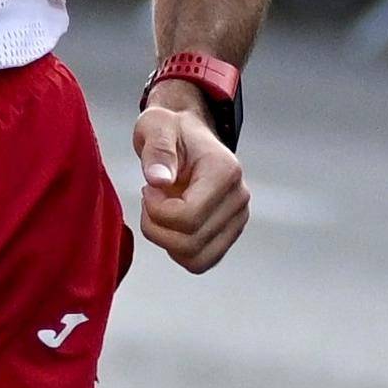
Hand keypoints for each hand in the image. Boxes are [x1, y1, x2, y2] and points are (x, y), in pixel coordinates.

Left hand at [134, 93, 247, 273]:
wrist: (187, 133)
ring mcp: (238, 217)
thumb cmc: (170, 129)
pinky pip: (202, 261)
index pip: (187, 217)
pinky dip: (178, 251)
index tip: (148, 188)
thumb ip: (157, 151)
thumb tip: (158, 180)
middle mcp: (239, 198)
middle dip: (156, 228)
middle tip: (150, 200)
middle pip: (190, 243)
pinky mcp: (230, 231)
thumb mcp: (156, 127)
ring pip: (197, 259)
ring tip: (159, 212)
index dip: (156, 211)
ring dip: (166, 242)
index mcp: (225, 172)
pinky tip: (169, 224)